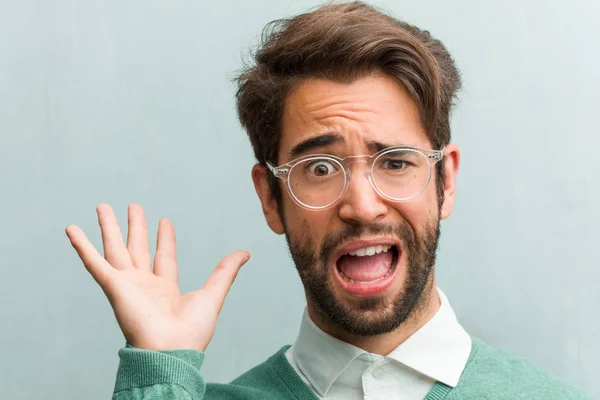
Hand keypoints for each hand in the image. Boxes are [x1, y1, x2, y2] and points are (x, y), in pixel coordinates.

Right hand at [65, 204, 249, 351]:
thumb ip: (225, 271)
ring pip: (115, 249)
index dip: (164, 238)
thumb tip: (245, 253)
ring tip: (102, 206)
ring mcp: (127, 285)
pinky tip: (72, 229)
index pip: (164, 257)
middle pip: (137, 248)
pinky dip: (82, 246)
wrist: (172, 349)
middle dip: (135, 227)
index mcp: (166, 289)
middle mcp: (144, 285)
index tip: (164, 220)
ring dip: (108, 228)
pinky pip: (94, 263)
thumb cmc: (192, 331)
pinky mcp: (113, 286)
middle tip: (133, 205)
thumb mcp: (213, 294)